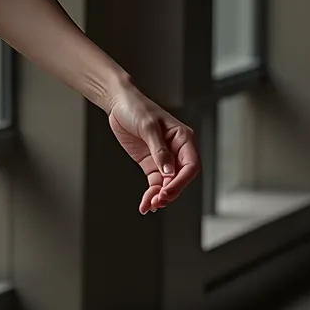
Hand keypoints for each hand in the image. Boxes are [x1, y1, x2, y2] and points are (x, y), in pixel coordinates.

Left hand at [106, 84, 198, 213]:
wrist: (118, 103)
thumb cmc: (136, 107)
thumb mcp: (148, 127)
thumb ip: (159, 150)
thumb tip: (169, 172)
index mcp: (183, 138)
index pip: (191, 165)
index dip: (181, 180)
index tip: (168, 190)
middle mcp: (177, 150)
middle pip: (181, 178)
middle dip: (170, 191)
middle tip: (157, 201)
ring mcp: (163, 159)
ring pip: (168, 184)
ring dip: (160, 196)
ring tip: (150, 205)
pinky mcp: (151, 164)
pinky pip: (155, 183)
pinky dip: (151, 194)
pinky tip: (146, 204)